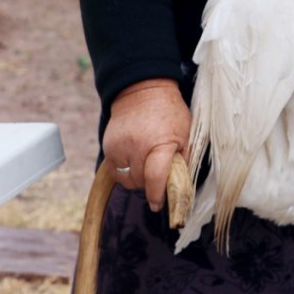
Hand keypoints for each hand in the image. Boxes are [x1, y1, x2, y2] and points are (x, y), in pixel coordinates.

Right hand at [102, 78, 190, 211]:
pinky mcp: (107, 146)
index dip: (156, 195)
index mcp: (159, 143)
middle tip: (157, 170)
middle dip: (150, 181)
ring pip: (125, 180)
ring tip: (145, 162)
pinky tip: (134, 158)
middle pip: (140, 182)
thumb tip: (178, 183)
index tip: (157, 204)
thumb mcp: (185, 131)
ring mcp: (119, 146)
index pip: (155, 178)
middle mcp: (136, 146)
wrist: (143, 89)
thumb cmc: (169, 111)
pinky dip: (124, 170)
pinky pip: (115, 171)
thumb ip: (183, 158)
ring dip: (136, 178)